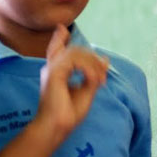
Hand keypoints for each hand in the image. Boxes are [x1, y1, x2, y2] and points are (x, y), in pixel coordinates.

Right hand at [36, 25, 108, 141]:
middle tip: (103, 77)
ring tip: (100, 81)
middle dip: (92, 58)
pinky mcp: (54, 74)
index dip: (59, 37)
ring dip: (93, 65)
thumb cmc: (68, 114)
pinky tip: (93, 81)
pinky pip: (74, 61)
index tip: (61, 28)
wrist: (56, 128)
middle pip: (74, 50)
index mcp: (56, 72)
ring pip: (76, 53)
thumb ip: (94, 75)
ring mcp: (52, 70)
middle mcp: (52, 69)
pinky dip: (88, 69)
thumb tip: (104, 60)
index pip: (56, 49)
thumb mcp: (86, 91)